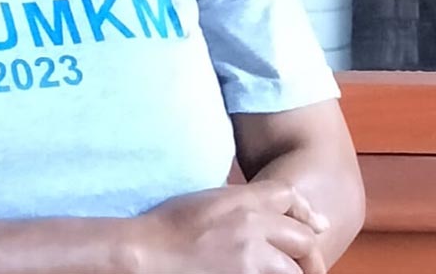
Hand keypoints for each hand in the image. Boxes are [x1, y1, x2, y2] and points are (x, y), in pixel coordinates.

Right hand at [128, 179, 328, 273]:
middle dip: (311, 255)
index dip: (305, 212)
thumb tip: (267, 212)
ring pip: (294, 270)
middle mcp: (252, 225)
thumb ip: (240, 202)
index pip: (288, 196)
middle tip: (311, 268)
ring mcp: (250, 257)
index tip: (315, 226)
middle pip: (303, 237)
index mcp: (241, 199)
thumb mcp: (208, 200)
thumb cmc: (168, 226)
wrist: (147, 252)